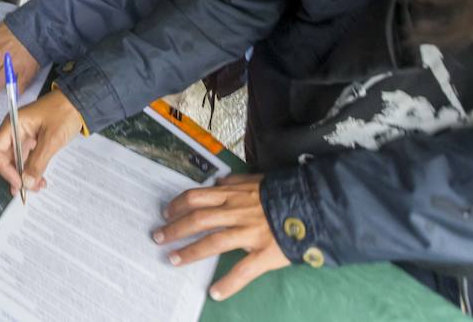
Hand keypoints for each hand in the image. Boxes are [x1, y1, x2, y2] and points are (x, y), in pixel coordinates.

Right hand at [0, 90, 83, 195]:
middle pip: (4, 157)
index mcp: (13, 124)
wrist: (80, 102)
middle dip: (14, 175)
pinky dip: (31, 169)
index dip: (3, 168)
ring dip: (24, 175)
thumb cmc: (64, 113)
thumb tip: (26, 183)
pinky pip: (26, 157)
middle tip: (29, 189)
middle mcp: (13, 130)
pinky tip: (40, 178)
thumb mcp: (52, 139)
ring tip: (38, 186)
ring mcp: (22, 135)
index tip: (19, 181)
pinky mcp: (32, 139)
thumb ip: (37, 162)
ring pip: (16, 160)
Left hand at [153, 174, 288, 300]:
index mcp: (235, 194)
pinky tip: (215, 292)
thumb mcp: (257, 180)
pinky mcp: (265, 253)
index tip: (165, 213)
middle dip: (175, 228)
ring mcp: (250, 233)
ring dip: (190, 252)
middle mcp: (237, 212)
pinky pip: (244, 270)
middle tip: (158, 237)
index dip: (178, 205)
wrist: (315, 205)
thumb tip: (218, 183)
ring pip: (214, 241)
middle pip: (198, 219)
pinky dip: (229, 283)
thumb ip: (236, 183)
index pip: (198, 197)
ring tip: (173, 260)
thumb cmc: (284, 193)